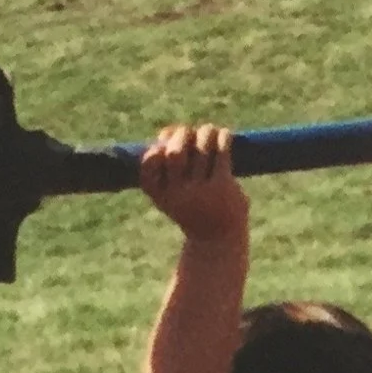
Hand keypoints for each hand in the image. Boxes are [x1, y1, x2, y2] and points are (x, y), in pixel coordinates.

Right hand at [139, 124, 247, 246]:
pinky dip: (222, 137)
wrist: (218, 240)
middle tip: (190, 134)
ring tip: (209, 131)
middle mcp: (178, 194)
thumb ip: (163, 165)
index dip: (154, 151)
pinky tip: (224, 135)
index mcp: (160, 195)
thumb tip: (166, 132)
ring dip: (205, 132)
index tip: (163, 146)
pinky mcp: (222, 186)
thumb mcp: (170, 193)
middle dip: (181, 134)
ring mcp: (201, 191)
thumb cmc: (191, 209)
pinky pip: (221, 152)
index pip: (148, 166)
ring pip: (201, 148)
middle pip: (175, 152)